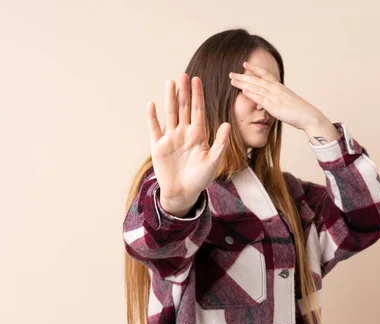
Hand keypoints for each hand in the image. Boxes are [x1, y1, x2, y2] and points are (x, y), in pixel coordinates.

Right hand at [147, 73, 230, 208]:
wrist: (183, 193)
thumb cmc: (200, 179)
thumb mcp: (213, 162)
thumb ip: (220, 143)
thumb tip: (228, 124)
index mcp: (198, 135)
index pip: (198, 111)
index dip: (197, 95)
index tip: (197, 79)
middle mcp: (184, 133)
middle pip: (184, 108)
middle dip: (184, 92)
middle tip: (183, 74)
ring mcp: (170, 138)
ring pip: (170, 114)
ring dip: (170, 99)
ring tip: (170, 83)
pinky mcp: (158, 146)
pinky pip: (154, 129)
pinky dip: (152, 117)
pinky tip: (151, 104)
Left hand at [229, 61, 324, 130]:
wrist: (308, 116)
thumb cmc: (298, 111)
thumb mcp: (286, 101)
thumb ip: (275, 100)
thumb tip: (266, 103)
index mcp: (279, 87)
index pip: (265, 74)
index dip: (254, 68)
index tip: (244, 64)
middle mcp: (276, 89)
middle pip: (257, 80)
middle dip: (243, 76)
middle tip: (231, 73)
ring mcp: (275, 97)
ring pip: (256, 88)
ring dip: (243, 83)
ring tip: (232, 80)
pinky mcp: (275, 107)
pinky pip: (261, 99)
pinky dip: (252, 95)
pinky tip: (243, 91)